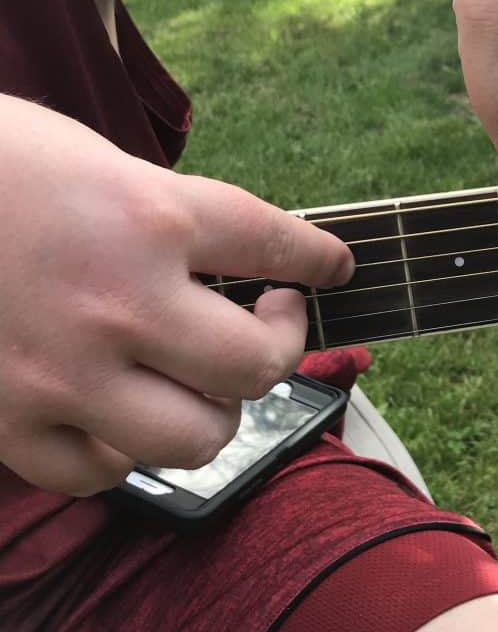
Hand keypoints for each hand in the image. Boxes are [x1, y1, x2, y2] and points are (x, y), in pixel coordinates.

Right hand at [0, 95, 353, 495]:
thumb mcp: (97, 161)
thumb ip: (170, 216)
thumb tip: (234, 267)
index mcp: (147, 214)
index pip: (274, 244)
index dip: (316, 258)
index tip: (331, 269)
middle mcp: (116, 300)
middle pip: (252, 366)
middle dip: (278, 344)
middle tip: (265, 321)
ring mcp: (61, 372)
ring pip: (195, 438)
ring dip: (213, 409)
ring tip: (197, 378)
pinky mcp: (8, 421)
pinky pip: (101, 471)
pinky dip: (121, 447)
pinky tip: (114, 409)